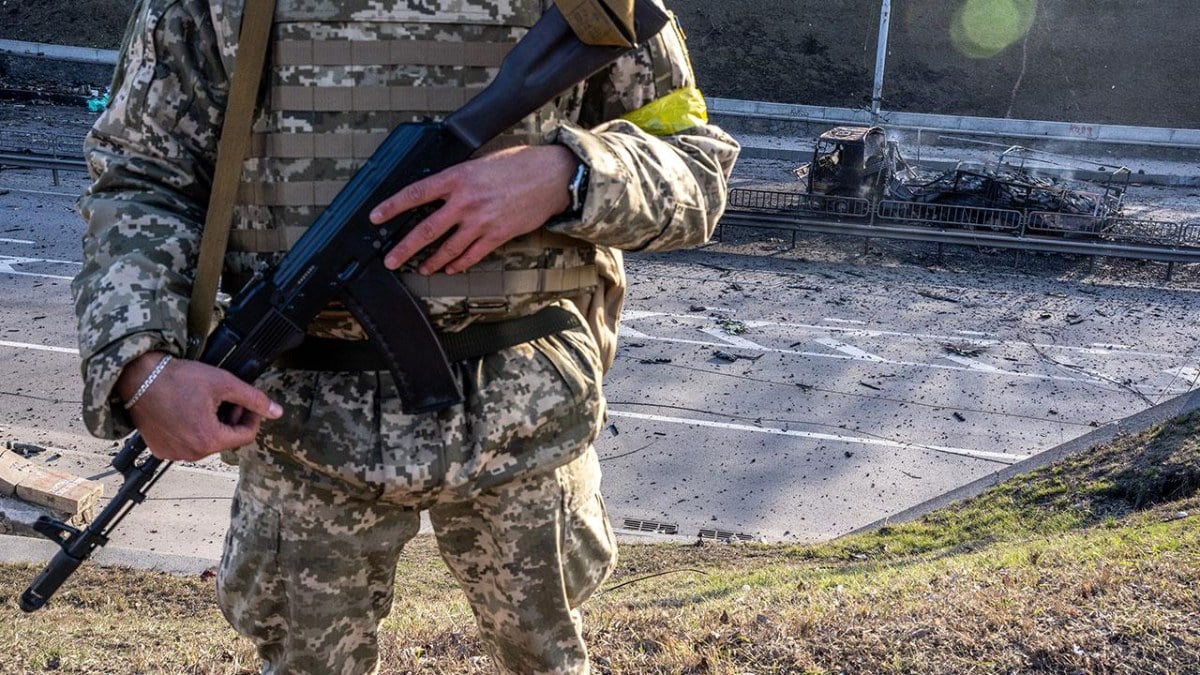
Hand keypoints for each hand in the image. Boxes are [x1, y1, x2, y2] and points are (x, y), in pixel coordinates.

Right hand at [116, 352, 282, 460]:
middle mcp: (191, 453)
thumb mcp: (223, 383)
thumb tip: (277, 412)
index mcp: (209, 440)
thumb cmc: (178, 378)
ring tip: (207, 403)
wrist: (138, 377)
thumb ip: (253, 399)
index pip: (246, 436)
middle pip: (226, 440)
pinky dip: (193, 430)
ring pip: (207, 442)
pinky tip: (189, 411)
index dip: (252, 417)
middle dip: (232, 420)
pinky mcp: (160, 450)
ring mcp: (173, 454)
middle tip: (227, 399)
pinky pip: (186, 444)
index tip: (248, 403)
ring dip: (214, 425)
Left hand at [370, 144, 576, 273]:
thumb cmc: (520, 164)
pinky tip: (451, 267)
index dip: (392, 206)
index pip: (416, 193)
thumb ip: (460, 177)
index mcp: (458, 177)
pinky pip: (472, 255)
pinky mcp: (497, 235)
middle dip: (404, 248)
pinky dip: (459, 263)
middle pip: (426, 229)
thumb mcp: (482, 162)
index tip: (375, 216)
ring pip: (448, 248)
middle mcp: (465, 201)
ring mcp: (481, 221)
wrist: (551, 176)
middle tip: (390, 260)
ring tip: (421, 268)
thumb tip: (442, 190)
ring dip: (432, 261)